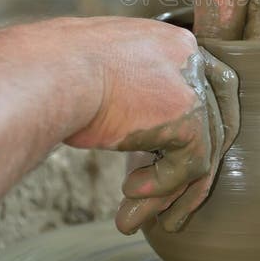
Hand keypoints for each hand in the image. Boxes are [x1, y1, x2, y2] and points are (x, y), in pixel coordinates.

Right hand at [65, 18, 238, 233]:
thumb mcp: (102, 76)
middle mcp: (190, 58)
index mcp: (170, 43)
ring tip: (137, 217)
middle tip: (171, 204)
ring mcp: (193, 85)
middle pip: (210, 123)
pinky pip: (189, 166)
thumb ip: (131, 97)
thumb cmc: (56, 73)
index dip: (192, 131)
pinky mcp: (189, 116)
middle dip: (188, 171)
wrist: (49, 71)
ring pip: (200, 151)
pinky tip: (129, 191)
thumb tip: (135, 133)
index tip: (172, 163)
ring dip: (169, 191)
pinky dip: (161, 186)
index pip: (202, 90)